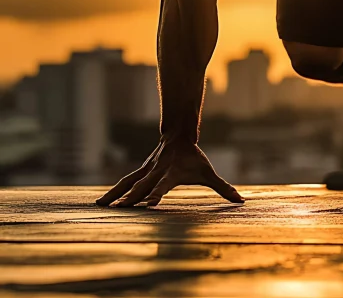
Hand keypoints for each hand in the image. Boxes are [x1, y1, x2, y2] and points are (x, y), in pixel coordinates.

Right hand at [95, 139, 243, 206]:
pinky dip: (113, 191)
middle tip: (122, 209)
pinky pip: (124, 182)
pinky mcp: (140, 171)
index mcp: (172, 173)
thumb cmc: (194, 158)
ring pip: (129, 183)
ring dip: (117, 194)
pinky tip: (101, 203)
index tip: (150, 204)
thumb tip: (241, 200)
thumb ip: (223, 188)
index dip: (157, 194)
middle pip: (143, 186)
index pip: (163, 185)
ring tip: (103, 207)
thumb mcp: (208, 172)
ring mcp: (146, 171)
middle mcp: (156, 172)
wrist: (178, 134)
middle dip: (133, 197)